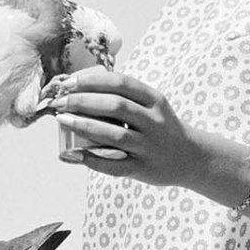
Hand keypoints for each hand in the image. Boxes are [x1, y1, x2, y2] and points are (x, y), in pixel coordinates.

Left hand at [49, 69, 203, 188]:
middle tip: (60, 102)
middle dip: (83, 101)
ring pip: (115, 135)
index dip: (91, 81)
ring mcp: (150, 147)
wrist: (190, 157)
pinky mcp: (143, 169)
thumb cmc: (160, 127)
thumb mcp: (150, 106)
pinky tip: (73, 154)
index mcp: (154, 100)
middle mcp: (154, 122)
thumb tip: (77, 90)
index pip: (121, 83)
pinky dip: (92, 159)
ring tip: (62, 120)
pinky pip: (115, 165)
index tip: (68, 82)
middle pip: (116, 106)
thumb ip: (123, 97)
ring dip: (85, 126)